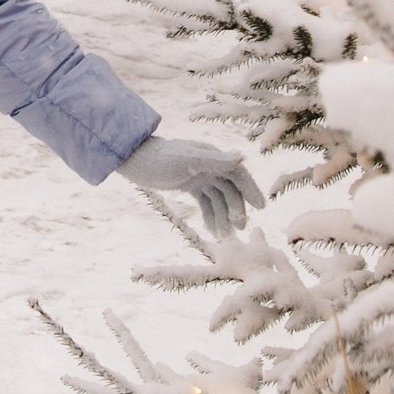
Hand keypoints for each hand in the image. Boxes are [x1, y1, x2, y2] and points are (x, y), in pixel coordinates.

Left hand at [119, 133, 265, 238]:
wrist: (133, 159)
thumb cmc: (159, 158)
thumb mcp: (187, 160)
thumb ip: (215, 160)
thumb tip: (243, 157)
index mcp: (212, 156)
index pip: (238, 174)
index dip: (251, 189)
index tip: (261, 208)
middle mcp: (209, 164)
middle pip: (230, 189)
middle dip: (236, 208)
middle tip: (239, 229)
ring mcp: (199, 174)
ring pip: (218, 198)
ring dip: (224, 216)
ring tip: (225, 236)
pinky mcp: (188, 183)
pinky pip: (205, 201)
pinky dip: (210, 215)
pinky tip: (212, 230)